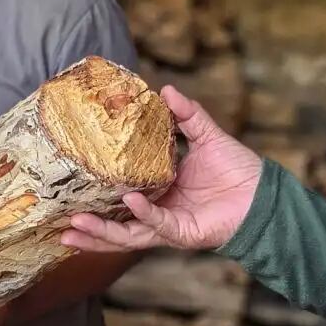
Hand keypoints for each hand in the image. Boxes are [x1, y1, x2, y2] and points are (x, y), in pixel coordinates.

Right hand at [62, 86, 262, 253]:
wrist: (264, 194)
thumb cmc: (239, 170)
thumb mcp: (207, 136)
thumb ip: (186, 116)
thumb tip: (165, 90)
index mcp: (159, 194)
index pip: (120, 200)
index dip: (97, 199)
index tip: (69, 192)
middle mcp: (159, 215)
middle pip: (116, 226)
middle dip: (89, 228)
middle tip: (60, 222)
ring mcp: (170, 227)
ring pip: (129, 235)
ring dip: (103, 231)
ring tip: (76, 223)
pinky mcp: (185, 234)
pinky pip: (159, 225)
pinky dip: (144, 214)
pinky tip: (129, 201)